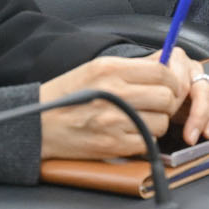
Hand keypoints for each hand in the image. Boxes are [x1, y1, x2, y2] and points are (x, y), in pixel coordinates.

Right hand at [38, 51, 208, 159]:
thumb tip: (166, 63)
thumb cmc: (67, 95)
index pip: (162, 71)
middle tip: (156, 104)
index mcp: (111, 68)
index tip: (166, 86)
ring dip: (157, 122)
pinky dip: (144, 139)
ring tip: (139, 118)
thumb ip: (131, 66)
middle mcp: (114, 92)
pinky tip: (130, 132)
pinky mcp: (113, 145)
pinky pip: (147, 142)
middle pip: (167, 97)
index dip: (171, 80)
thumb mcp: (96, 68)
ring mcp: (114, 120)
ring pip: (162, 122)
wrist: (37, 125)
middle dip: (167, 102)